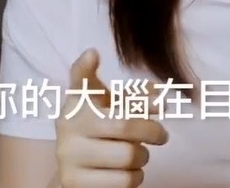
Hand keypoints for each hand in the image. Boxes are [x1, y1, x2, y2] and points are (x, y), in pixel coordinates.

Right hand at [54, 48, 167, 187]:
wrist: (77, 168)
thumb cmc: (101, 128)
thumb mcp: (112, 105)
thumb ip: (135, 94)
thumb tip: (160, 91)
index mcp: (76, 103)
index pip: (80, 79)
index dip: (90, 68)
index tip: (95, 54)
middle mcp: (66, 127)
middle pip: (125, 124)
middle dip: (152, 130)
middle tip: (162, 135)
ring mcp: (68, 157)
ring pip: (128, 156)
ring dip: (143, 156)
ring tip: (138, 154)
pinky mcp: (74, 184)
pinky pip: (124, 181)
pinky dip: (135, 177)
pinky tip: (127, 171)